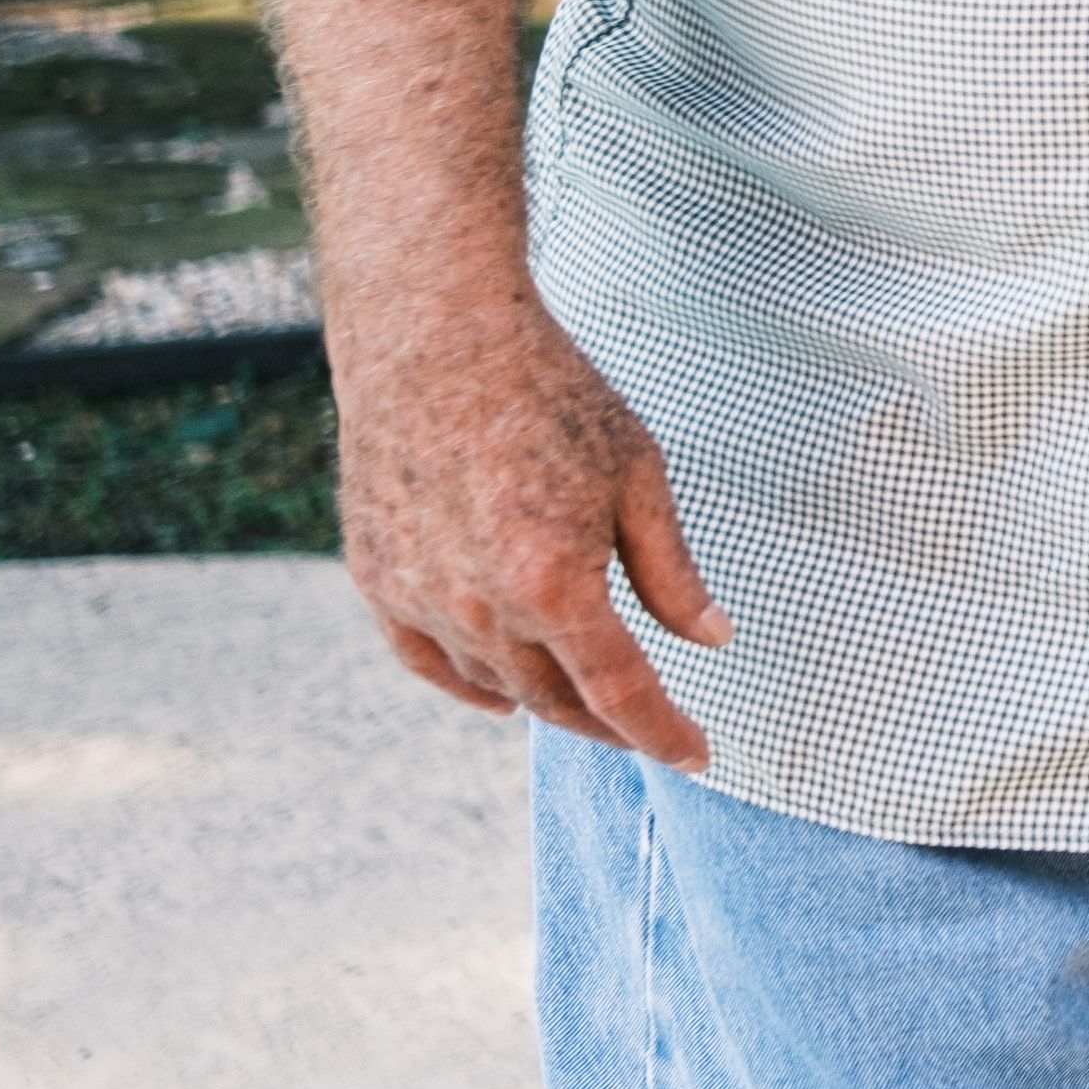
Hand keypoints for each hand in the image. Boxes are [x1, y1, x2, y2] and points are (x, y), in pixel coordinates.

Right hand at [335, 272, 725, 767]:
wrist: (434, 334)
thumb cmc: (545, 391)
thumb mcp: (638, 474)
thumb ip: (672, 571)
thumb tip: (711, 637)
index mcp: (555, 583)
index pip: (620, 694)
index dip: (663, 733)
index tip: (694, 755)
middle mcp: (481, 605)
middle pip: (556, 701)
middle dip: (609, 726)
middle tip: (647, 730)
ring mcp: (419, 597)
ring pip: (493, 686)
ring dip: (545, 704)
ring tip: (585, 704)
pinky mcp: (377, 577)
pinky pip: (427, 660)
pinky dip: (468, 687)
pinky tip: (501, 698)